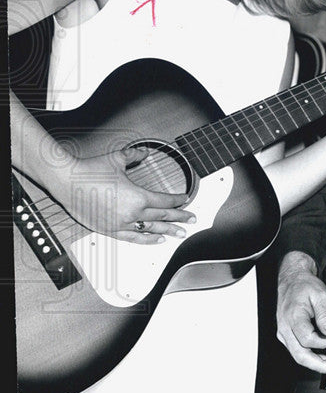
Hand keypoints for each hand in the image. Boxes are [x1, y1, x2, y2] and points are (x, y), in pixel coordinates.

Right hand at [56, 147, 192, 243]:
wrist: (66, 181)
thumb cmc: (90, 171)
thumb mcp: (117, 160)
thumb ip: (134, 156)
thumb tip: (143, 152)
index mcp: (138, 196)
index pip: (164, 201)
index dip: (177, 200)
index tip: (185, 199)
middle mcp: (132, 213)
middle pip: (162, 217)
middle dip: (180, 218)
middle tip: (192, 219)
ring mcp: (121, 224)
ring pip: (151, 229)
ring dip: (168, 231)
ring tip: (181, 233)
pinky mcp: (110, 230)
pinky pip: (133, 238)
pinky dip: (147, 240)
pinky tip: (157, 240)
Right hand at [275, 251, 325, 374]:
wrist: (292, 279)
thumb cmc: (304, 285)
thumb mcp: (320, 295)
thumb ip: (325, 316)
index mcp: (293, 317)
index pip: (308, 340)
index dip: (324, 342)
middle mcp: (285, 329)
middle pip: (300, 356)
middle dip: (320, 365)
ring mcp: (284, 334)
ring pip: (299, 356)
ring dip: (318, 363)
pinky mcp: (288, 336)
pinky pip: (299, 350)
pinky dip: (313, 357)